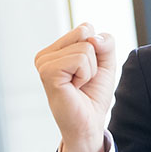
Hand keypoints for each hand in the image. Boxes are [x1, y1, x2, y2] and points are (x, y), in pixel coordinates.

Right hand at [34, 23, 116, 151]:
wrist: (89, 123)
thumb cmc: (93, 95)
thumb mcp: (106, 63)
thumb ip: (105, 43)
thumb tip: (92, 38)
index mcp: (55, 50)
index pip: (85, 28)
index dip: (97, 50)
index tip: (87, 71)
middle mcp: (46, 55)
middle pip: (85, 34)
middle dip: (94, 59)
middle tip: (83, 80)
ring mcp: (44, 63)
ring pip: (85, 47)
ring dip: (90, 70)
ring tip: (78, 85)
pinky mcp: (48, 72)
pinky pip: (80, 58)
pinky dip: (85, 74)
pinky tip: (74, 87)